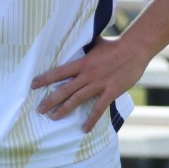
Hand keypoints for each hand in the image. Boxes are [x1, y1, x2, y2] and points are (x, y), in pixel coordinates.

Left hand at [33, 35, 150, 132]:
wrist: (135, 50)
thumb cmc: (116, 46)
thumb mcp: (97, 43)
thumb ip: (86, 45)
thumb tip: (78, 38)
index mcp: (83, 62)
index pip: (59, 71)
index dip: (45, 78)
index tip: (33, 85)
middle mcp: (87, 74)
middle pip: (65, 89)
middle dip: (50, 100)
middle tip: (39, 110)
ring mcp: (99, 84)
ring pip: (77, 99)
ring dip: (64, 109)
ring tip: (54, 118)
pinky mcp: (110, 92)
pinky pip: (98, 108)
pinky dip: (91, 119)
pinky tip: (84, 129)